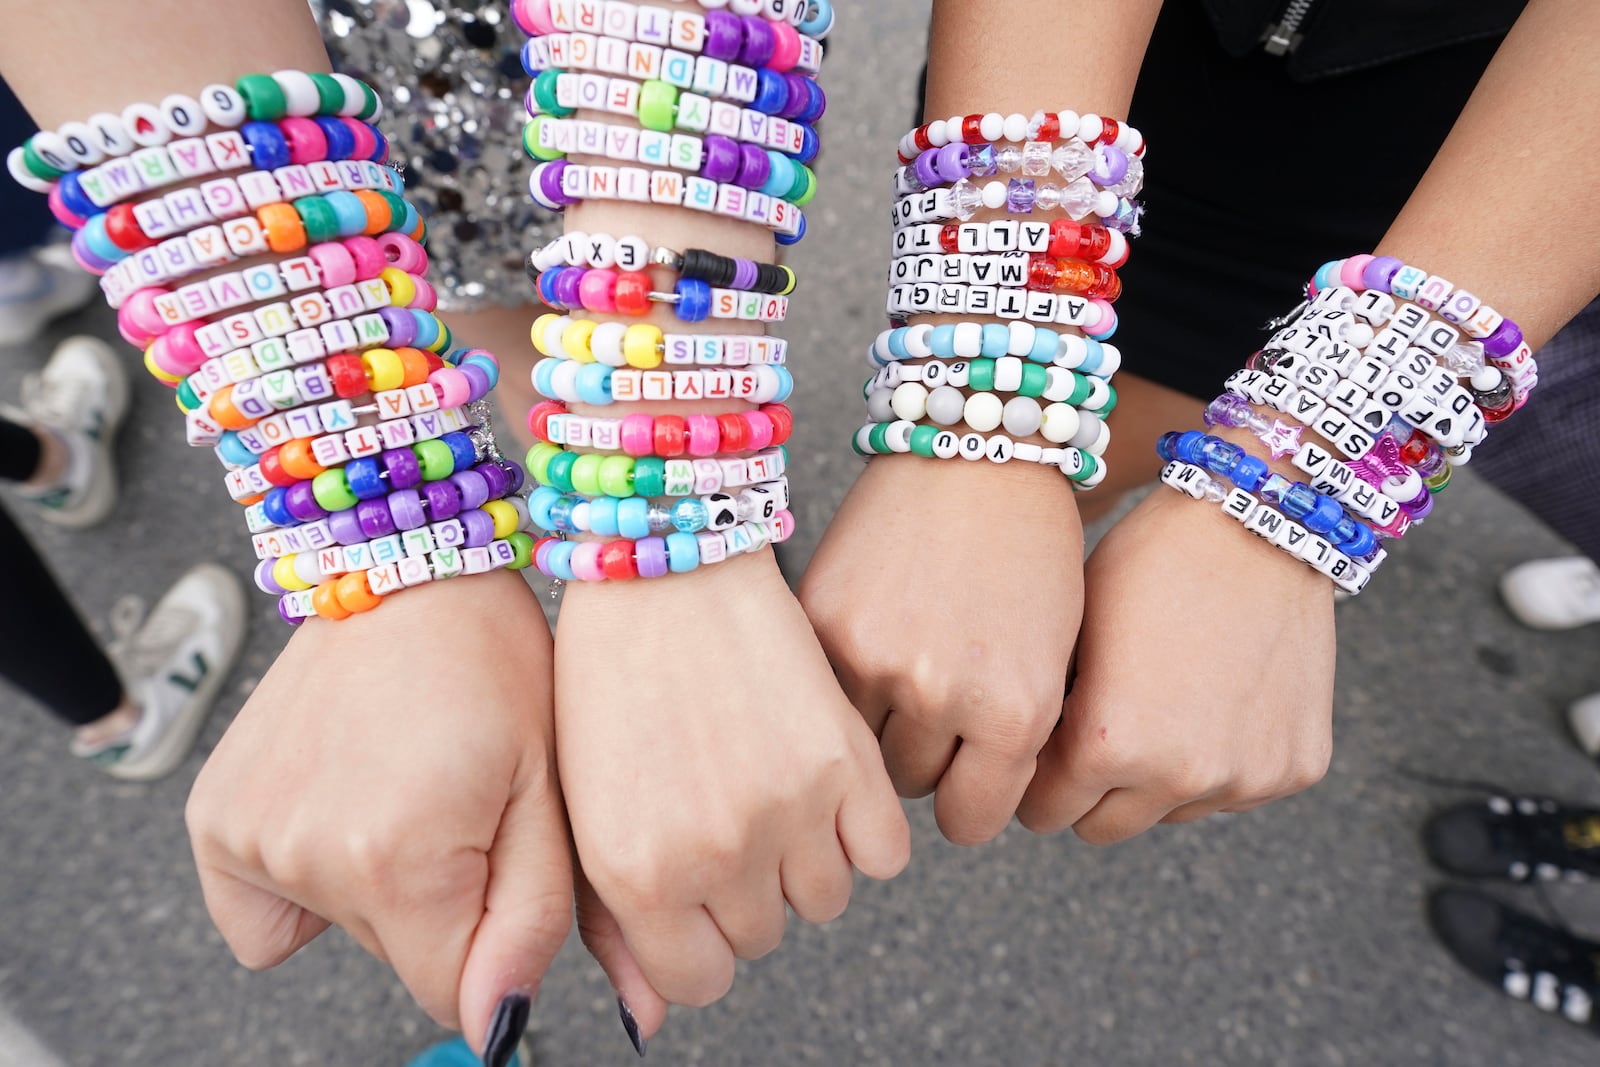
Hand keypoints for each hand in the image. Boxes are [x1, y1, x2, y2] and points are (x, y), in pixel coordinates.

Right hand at [186, 573, 571, 1060]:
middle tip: (458, 800)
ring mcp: (248, 837)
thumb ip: (529, 923)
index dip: (493, 942)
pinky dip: (304, 880)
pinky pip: (262, 913)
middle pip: (399, 956)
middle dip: (441, 903)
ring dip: (380, 883)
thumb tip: (496, 1030)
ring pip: (343, 928)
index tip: (501, 860)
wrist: (405, 570)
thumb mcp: (547, 794)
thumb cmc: (495, 668)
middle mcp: (308, 857)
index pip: (454, 992)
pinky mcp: (212, 819)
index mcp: (399, 861)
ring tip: (405, 784)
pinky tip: (342, 806)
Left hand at [556, 552, 908, 1042]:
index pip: (697, 981)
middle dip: (747, 889)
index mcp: (638, 873)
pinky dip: (864, 828)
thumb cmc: (609, 676)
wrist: (666, 564)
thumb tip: (651, 1021)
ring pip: (827, 898)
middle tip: (726, 809)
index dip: (699, 939)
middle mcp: (715, 854)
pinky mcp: (847, 763)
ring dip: (806, 857)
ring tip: (771, 784)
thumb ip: (614, 924)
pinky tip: (823, 778)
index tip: (698, 893)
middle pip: (764, 936)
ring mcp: (788, 811)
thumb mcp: (586, 807)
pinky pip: (884, 853)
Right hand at [800, 455, 1084, 844]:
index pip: (969, 821)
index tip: (965, 782)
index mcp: (1015, 711)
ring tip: (901, 667)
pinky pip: (821, 692)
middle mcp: (942, 693)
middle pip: (909, 786)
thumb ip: (1010, 743)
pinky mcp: (822, 622)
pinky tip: (868, 634)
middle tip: (934, 704)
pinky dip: (839, 678)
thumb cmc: (1030, 552)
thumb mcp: (1051, 661)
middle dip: (923, 757)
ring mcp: (872, 657)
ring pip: (857, 747)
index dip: (969, 804)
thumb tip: (961, 808)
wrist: (976, 446)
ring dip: (875, 724)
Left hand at [1017, 486, 1335, 841]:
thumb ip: (1048, 714)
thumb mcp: (1070, 634)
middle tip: (1095, 736)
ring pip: (1170, 813)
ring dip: (1157, 778)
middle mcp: (1178, 776)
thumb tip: (1020, 765)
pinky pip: (1236, 790)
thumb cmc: (1147, 563)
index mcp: (1105, 745)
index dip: (1036, 780)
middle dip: (1089, 791)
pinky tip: (1217, 695)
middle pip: (1102, 827)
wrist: (1258, 521)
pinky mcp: (1294, 768)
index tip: (1041, 755)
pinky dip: (1221, 760)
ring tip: (1162, 702)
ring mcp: (1244, 777)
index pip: (1044, 812)